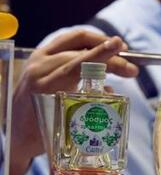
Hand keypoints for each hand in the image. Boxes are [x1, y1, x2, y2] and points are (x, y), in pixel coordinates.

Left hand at [10, 29, 137, 174]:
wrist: (16, 134)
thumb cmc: (40, 134)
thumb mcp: (65, 125)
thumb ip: (87, 106)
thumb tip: (111, 92)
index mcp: (43, 86)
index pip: (76, 64)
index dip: (100, 54)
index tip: (118, 47)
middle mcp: (39, 67)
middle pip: (80, 51)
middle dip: (109, 55)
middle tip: (131, 67)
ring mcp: (37, 59)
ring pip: (74, 39)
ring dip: (99, 43)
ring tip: (119, 51)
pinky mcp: (39, 55)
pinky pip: (67, 41)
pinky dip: (87, 43)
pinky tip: (101, 51)